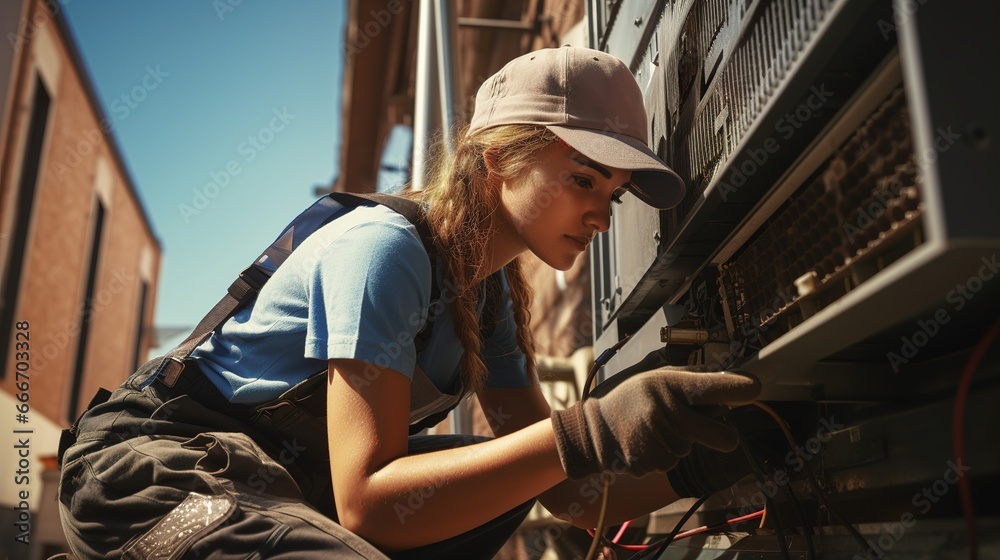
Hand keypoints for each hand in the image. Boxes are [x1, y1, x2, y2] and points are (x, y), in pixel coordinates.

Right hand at [550, 367, 759, 478]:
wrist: (590, 429)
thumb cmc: (630, 398)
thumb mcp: (655, 377)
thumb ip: (691, 379)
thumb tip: (730, 380)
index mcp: (671, 385)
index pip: (716, 386)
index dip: (741, 389)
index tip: (756, 388)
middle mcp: (668, 411)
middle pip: (723, 437)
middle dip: (722, 436)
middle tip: (705, 427)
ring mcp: (658, 439)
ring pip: (692, 450)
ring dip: (679, 443)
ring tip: (653, 429)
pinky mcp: (649, 462)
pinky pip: (673, 463)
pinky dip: (662, 456)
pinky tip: (644, 443)